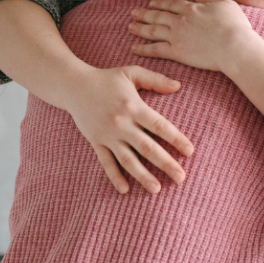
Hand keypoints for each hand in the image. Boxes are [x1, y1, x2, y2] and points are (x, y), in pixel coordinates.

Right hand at [62, 65, 194, 194]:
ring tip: (157, 189)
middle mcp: (122, 124)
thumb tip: (178, 86)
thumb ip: (156, 80)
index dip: (176, 139)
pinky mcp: (96, 142)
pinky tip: (125, 190)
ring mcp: (108, 135)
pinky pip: (106, 162)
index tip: (190, 151)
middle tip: (181, 178)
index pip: (159, 126)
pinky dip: (115, 176)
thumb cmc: (107, 78)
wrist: (73, 86)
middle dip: (165, 163)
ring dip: (143, 176)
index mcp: (134, 107)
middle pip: (147, 147)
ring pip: (128, 159)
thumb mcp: (132, 72)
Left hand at [128, 0, 255, 74]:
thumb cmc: (235, 25)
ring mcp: (176, 36)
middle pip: (157, 16)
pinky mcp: (176, 52)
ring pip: (152, 31)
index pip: (171, 4)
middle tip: (133, 13)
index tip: (151, 3)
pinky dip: (143, 48)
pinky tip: (134, 47)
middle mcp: (180, 20)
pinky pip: (155, 49)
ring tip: (130, 27)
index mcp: (192, 8)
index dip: (160, 3)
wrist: (234, 46)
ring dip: (140, 28)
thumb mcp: (225, 4)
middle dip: (144, 14)